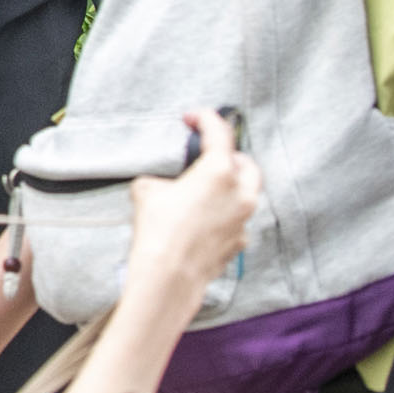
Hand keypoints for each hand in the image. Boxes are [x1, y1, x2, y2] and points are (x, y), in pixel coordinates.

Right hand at [125, 109, 262, 305]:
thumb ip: (161, 180)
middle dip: (231, 157)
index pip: (220, 133)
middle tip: (208, 157)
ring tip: (206, 191)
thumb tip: (163, 186)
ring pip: (247, 193)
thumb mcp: (146, 192)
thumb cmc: (157, 230)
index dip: (206, 118)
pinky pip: (238, 220)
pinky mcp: (240, 242)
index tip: (194, 117)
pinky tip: (204, 221)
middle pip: (247, 164)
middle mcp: (240, 193)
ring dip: (231, 187)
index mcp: (219, 172)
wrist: (169, 276)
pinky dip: (226, 214)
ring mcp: (244, 220)